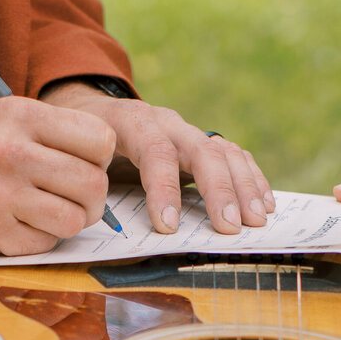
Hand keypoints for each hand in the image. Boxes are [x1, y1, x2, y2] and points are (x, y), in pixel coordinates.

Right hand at [0, 98, 114, 254]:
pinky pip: (42, 245)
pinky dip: (35, 241)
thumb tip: (104, 163)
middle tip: (72, 200)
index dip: (100, 159)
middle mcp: (12, 152)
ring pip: (73, 221)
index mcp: (19, 115)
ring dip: (65, 223)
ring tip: (42, 213)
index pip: (99, 140)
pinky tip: (13, 225)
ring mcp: (0, 195)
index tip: (84, 166)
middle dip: (91, 200)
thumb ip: (49, 133)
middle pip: (93, 185)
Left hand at [42, 83, 273, 235]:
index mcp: (130, 122)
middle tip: (229, 227)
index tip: (167, 226)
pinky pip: (235, 156)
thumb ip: (88, 181)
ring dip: (244, 187)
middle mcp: (166, 122)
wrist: (90, 112)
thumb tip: (102, 221)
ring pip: (225, 152)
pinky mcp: (202, 143)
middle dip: (218, 190)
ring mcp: (188, 131)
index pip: (154, 151)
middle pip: (202, 150)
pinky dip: (253, 179)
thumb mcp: (74, 156)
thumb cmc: (80, 144)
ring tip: (256, 220)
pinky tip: (266, 204)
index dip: (163, 188)